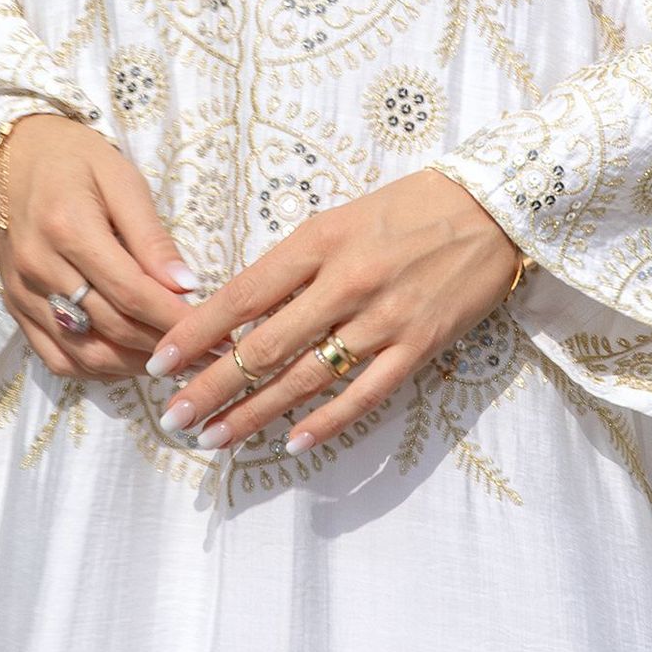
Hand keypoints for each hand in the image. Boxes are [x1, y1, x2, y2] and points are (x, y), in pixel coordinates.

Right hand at [0, 113, 195, 380]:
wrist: (8, 155)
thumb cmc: (73, 158)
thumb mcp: (120, 179)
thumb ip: (151, 237)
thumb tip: (187, 286)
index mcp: (68, 229)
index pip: (131, 292)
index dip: (175, 319)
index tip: (214, 332)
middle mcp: (39, 268)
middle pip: (111, 327)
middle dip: (164, 345)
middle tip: (205, 353)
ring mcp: (22, 293)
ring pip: (84, 353)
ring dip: (133, 365)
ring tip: (173, 360)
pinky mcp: (14, 308)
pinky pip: (56, 357)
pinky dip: (96, 368)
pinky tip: (128, 360)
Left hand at [143, 168, 524, 456]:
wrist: (492, 208)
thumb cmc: (406, 208)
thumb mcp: (338, 218)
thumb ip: (292, 264)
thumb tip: (237, 313)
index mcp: (319, 241)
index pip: (242, 294)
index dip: (195, 333)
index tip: (159, 362)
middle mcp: (347, 281)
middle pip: (265, 346)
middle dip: (211, 386)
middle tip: (173, 417)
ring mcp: (384, 318)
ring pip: (307, 377)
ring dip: (254, 413)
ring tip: (214, 437)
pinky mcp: (419, 346)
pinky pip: (364, 394)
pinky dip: (326, 422)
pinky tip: (291, 442)